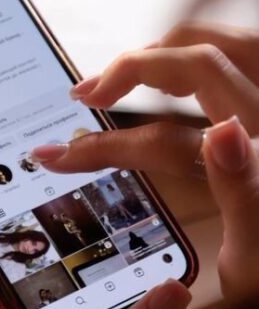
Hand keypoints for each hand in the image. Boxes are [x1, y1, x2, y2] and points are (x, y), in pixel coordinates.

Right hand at [31, 22, 258, 295]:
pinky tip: (167, 88)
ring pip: (221, 52)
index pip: (184, 95)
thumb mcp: (257, 256)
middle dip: (135, 66)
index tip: (68, 145)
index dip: (117, 112)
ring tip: (120, 79)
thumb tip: (221, 133)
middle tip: (86, 96)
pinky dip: (191, 70)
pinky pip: (231, 74)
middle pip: (198, 56)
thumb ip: (243, 188)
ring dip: (165, 57)